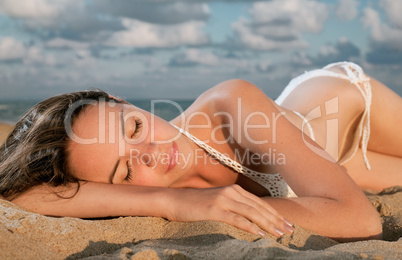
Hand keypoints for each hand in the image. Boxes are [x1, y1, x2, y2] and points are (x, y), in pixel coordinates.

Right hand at [166, 184, 293, 236]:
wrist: (175, 200)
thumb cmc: (197, 204)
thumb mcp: (218, 202)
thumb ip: (234, 206)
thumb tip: (251, 218)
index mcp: (235, 190)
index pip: (260, 203)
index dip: (275, 213)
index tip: (287, 223)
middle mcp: (232, 192)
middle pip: (259, 207)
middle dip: (276, 219)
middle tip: (289, 230)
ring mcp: (223, 200)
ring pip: (251, 212)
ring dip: (268, 223)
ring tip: (279, 233)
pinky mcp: (214, 209)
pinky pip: (236, 218)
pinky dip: (249, 226)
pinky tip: (259, 233)